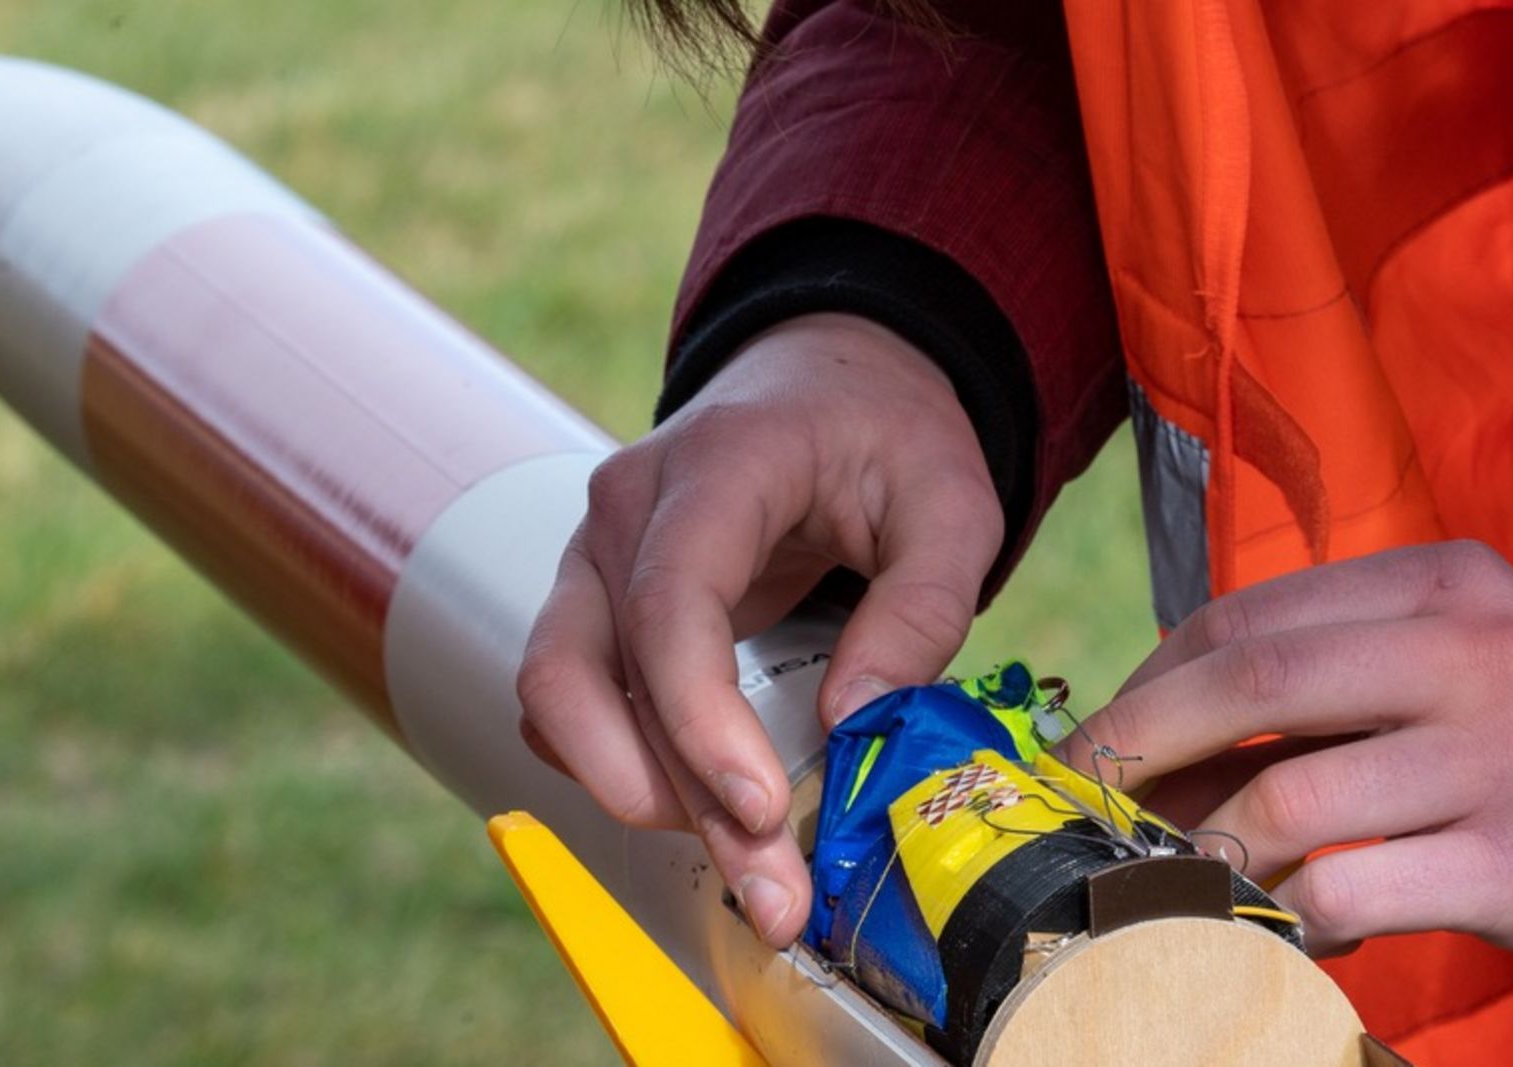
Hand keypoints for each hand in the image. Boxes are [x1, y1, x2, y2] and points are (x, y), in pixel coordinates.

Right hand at [516, 313, 1002, 947]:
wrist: (833, 382)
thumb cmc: (890, 436)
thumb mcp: (954, 505)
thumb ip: (922, 608)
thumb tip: (856, 723)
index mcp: (717, 466)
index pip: (669, 603)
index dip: (699, 720)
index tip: (763, 810)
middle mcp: (624, 511)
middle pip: (593, 673)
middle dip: (677, 800)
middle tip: (774, 893)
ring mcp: (594, 559)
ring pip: (559, 700)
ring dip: (640, 797)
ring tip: (752, 871)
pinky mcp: (596, 607)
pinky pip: (570, 706)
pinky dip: (624, 769)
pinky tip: (710, 815)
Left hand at [1067, 542, 1512, 977]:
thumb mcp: (1456, 662)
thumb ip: (1331, 686)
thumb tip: (1159, 751)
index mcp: (1441, 583)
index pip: (1252, 617)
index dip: (1152, 680)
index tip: (1101, 739)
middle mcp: (1470, 652)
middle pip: (1252, 682)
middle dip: (1140, 746)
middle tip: (1086, 801)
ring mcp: (1498, 756)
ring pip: (1290, 797)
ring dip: (1211, 851)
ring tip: (1191, 881)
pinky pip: (1353, 889)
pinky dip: (1293, 915)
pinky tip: (1294, 925)